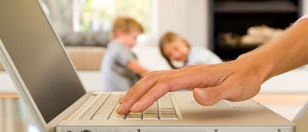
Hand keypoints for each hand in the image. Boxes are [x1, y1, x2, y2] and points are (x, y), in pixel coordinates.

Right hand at [116, 57, 270, 114]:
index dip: (148, 97)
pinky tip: (143, 94)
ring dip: (138, 90)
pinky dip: (147, 88)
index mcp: (194, 75)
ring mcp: (184, 74)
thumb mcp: (234, 89)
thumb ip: (214, 94)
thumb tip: (195, 95)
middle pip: (152, 80)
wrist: (248, 69)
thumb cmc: (242, 79)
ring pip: (153, 79)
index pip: (164, 85)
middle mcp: (186, 72)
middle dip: (135, 94)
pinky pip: (160, 81)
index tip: (136, 109)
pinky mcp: (185, 78)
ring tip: (126, 103)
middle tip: (122, 109)